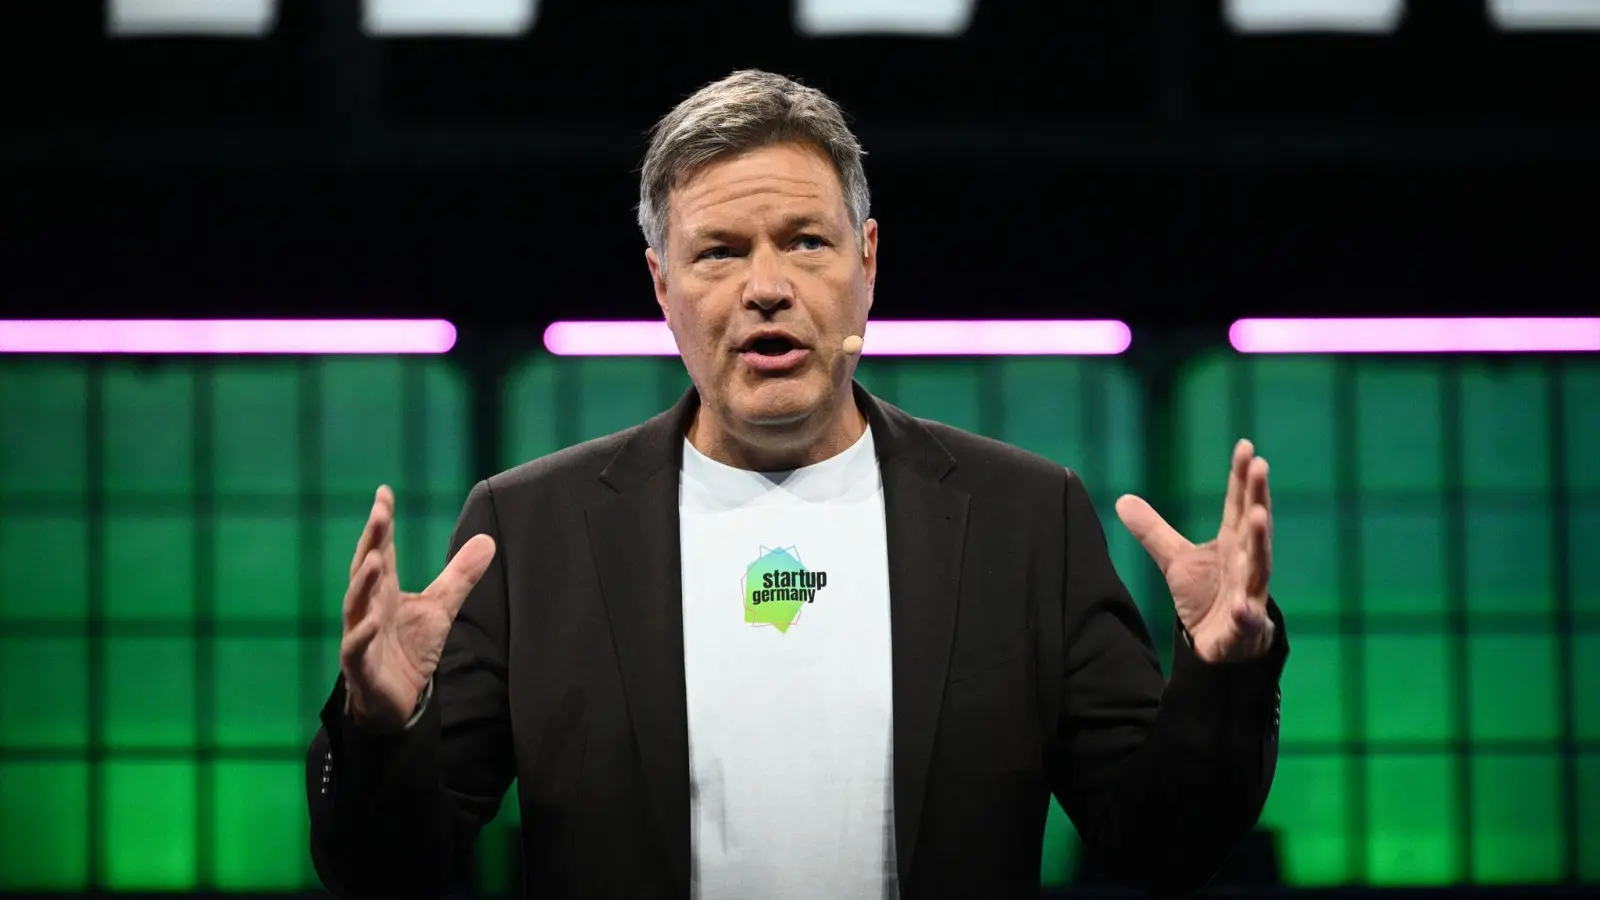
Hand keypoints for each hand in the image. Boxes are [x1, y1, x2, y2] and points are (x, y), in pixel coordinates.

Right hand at [340, 485, 496, 729]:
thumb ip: (460, 575)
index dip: (382, 522)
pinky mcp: (361, 666)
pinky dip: (362, 634)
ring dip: (362, 582)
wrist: (396, 700)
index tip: (384, 492)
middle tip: (379, 513)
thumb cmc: (410, 648)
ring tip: (374, 559)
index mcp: (384, 590)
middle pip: (366, 568)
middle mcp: (367, 606)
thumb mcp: (440, 607)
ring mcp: (360, 634)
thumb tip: (487, 539)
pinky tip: (373, 619)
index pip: (382, 548)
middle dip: (371, 541)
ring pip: (355, 604)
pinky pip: (355, 647)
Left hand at [1114, 440, 1273, 663]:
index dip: (1240, 477)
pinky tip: (1244, 606)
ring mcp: (1249, 593)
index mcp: (1231, 543)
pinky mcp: (1245, 626)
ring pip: (1258, 566)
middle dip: (1257, 497)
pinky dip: (1247, 613)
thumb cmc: (1206, 596)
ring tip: (1259, 516)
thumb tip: (1121, 499)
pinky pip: (1248, 619)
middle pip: (1252, 526)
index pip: (1237, 504)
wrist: (1219, 645)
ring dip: (1260, 542)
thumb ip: (1154, 531)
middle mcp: (1245, 562)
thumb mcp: (1176, 560)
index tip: (1245, 446)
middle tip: (1260, 465)